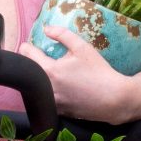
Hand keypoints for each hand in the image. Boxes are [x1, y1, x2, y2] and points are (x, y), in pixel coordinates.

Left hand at [17, 25, 140, 124]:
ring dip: (38, 79)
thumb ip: (62, 34)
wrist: (114, 98)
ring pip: (37, 88)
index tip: (27, 44)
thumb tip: (46, 28)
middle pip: (30, 72)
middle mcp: (47, 88)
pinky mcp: (59, 112)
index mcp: (49, 71)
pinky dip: (48, 92)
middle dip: (31, 63)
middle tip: (36, 56)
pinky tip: (58, 87)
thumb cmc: (99, 71)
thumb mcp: (83, 48)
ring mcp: (52, 102)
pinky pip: (47, 100)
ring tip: (46, 71)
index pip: (28, 55)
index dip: (26, 47)